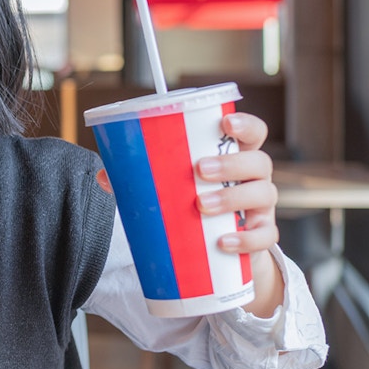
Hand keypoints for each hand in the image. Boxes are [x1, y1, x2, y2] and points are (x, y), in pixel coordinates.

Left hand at [95, 111, 283, 316]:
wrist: (222, 245)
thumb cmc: (195, 199)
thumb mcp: (174, 185)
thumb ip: (140, 178)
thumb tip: (103, 176)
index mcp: (235, 155)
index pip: (253, 132)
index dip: (245, 125)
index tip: (225, 123)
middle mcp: (254, 177)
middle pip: (259, 161)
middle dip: (231, 163)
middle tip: (199, 169)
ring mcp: (263, 206)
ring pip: (264, 194)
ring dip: (233, 198)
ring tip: (202, 205)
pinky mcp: (263, 234)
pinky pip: (265, 236)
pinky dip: (246, 240)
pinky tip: (224, 242)